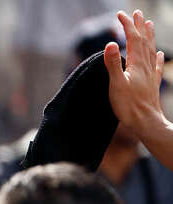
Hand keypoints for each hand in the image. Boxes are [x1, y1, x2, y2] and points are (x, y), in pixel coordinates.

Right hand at [106, 9, 166, 136]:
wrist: (146, 122)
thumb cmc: (128, 105)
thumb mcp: (116, 84)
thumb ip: (112, 63)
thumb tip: (111, 43)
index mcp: (136, 64)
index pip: (132, 39)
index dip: (127, 26)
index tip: (120, 15)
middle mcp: (145, 65)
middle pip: (143, 41)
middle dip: (139, 26)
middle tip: (137, 13)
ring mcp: (150, 74)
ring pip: (151, 50)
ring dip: (149, 37)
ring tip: (149, 25)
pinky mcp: (152, 83)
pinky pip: (157, 66)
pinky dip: (158, 57)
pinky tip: (160, 54)